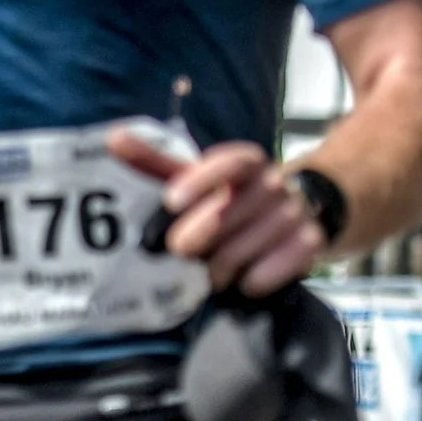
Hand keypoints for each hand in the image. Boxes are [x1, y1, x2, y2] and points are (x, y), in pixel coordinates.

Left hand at [109, 132, 324, 295]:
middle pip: (223, 215)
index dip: (201, 180)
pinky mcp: (309, 245)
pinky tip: (242, 279)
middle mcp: (275, 183)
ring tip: (213, 269)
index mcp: (248, 163)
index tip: (171, 200)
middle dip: (194, 240)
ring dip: (217, 268)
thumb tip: (113, 138)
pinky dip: (247, 281)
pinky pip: (266, 271)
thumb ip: (157, 163)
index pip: (230, 163)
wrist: (293, 219)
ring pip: (239, 250)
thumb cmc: (229, 200)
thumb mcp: (196, 180)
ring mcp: (294, 214)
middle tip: (184, 250)